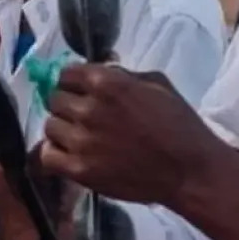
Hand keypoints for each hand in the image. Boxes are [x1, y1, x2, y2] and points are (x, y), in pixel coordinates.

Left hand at [41, 64, 220, 207]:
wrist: (191, 172)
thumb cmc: (180, 125)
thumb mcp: (157, 85)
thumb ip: (122, 74)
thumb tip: (99, 68)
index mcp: (107, 83)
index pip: (66, 74)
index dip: (73, 82)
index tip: (80, 91)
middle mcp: (88, 109)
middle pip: (55, 99)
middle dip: (67, 105)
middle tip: (83, 116)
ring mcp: (81, 141)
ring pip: (50, 126)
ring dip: (62, 130)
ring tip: (80, 137)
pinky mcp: (79, 169)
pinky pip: (47, 155)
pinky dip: (54, 154)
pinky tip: (69, 154)